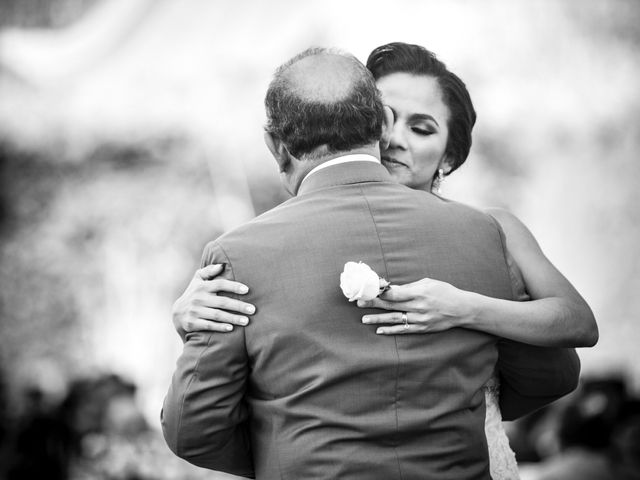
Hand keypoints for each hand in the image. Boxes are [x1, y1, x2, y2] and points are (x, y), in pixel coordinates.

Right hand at [172, 264, 254, 339]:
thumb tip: (222, 265)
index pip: (220, 284)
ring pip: (217, 315)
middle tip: (253, 310)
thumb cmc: (194, 293)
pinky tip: (231, 328)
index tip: (247, 290)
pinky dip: (220, 327)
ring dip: (233, 318)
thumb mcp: (198, 279)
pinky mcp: (192, 323)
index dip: (233, 286)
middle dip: (239, 306)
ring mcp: (195, 311)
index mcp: (202, 286)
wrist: (177, 313)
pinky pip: (209, 325)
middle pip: (222, 302)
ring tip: (246, 321)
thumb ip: (209, 271)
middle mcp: (198, 298)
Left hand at [357, 278, 473, 334]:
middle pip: (391, 305)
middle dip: (373, 304)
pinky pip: (403, 330)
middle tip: (359, 302)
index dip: (380, 292)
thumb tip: (390, 288)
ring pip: (394, 319)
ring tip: (364, 319)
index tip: (369, 290)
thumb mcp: (427, 283)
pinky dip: (391, 330)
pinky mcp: (422, 328)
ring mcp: (420, 319)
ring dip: (378, 319)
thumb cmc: (444, 292)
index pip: (395, 293)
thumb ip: (408, 287)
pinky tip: (379, 330)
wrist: (461, 309)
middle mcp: (418, 307)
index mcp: (419, 293)